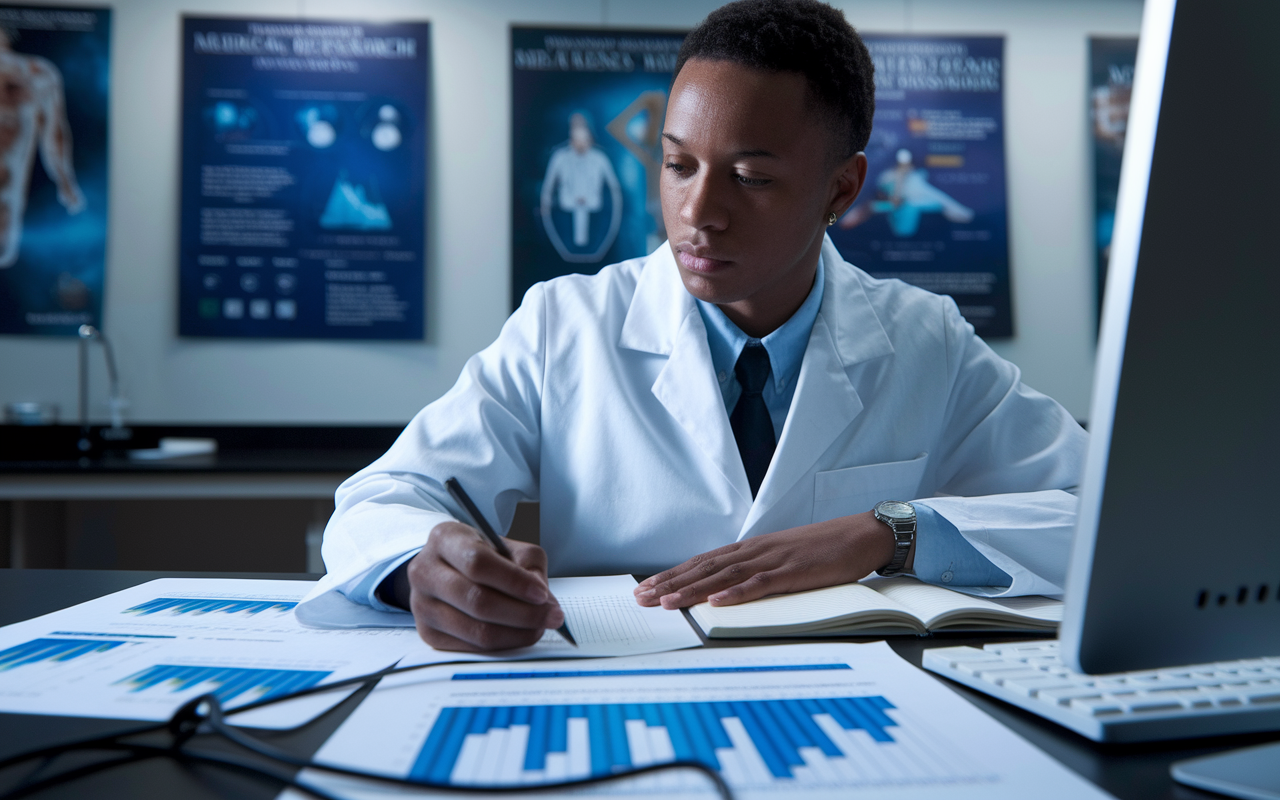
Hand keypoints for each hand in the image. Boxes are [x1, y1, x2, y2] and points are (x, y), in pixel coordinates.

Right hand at [403, 521, 564, 651]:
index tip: (542, 594)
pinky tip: (518, 634)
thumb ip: (528, 564)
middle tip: (551, 616)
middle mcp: (426, 571)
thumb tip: (543, 601)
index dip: (514, 582)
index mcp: (444, 539)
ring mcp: (422, 606)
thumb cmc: (480, 555)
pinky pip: (472, 647)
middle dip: (523, 613)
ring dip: (517, 633)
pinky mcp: (428, 634)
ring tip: (539, 626)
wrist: (447, 569)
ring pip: (476, 630)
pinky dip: (503, 644)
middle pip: (477, 601)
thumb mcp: (505, 546)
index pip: (478, 563)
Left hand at [633, 512, 907, 608]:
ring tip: (667, 602)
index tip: (647, 587)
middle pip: (704, 568)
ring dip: (693, 589)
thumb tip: (726, 588)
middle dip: (671, 583)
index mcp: (750, 549)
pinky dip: (737, 593)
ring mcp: (773, 560)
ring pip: (724, 576)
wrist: (860, 534)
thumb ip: (755, 571)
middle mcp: (755, 551)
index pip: (703, 562)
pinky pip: (761, 584)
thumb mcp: (781, 559)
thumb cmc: (822, 549)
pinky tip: (717, 601)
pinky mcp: (793, 571)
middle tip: (642, 597)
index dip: (673, 575)